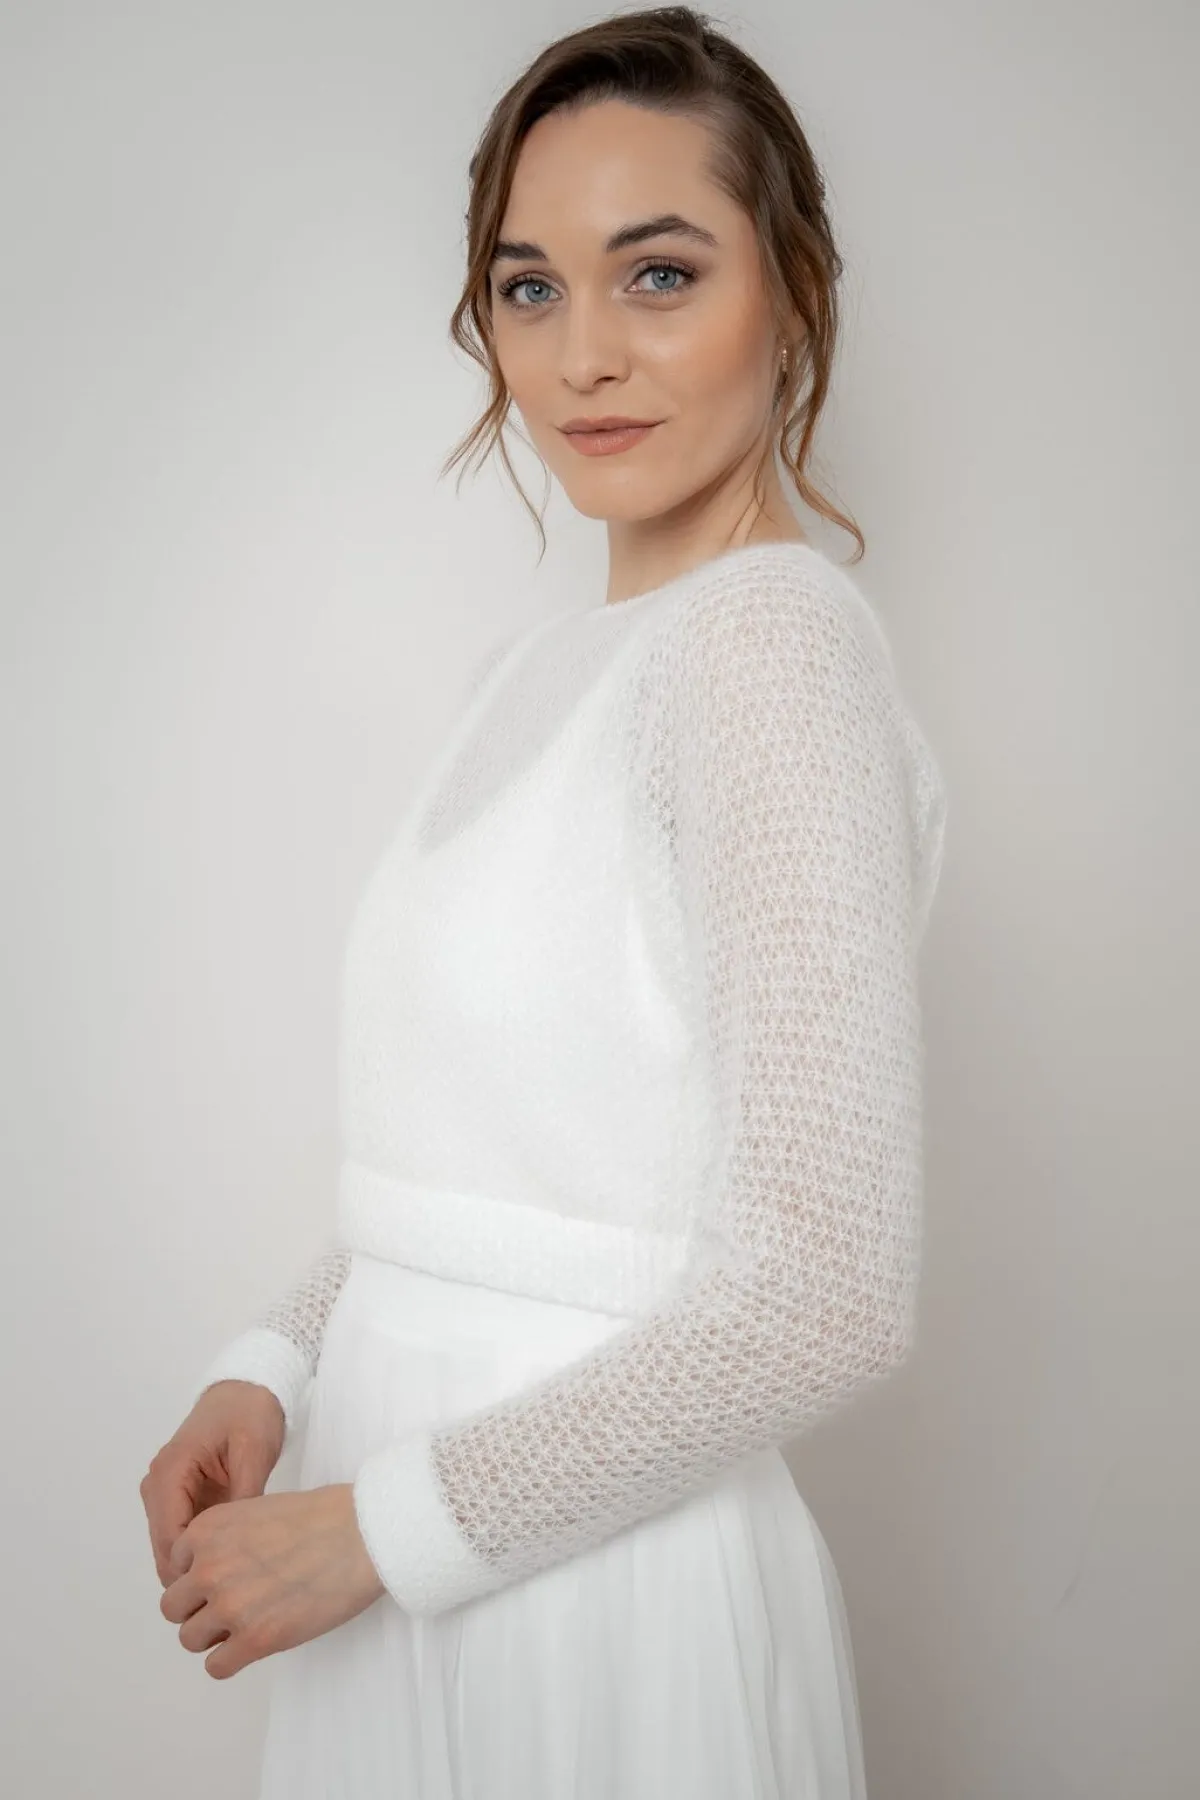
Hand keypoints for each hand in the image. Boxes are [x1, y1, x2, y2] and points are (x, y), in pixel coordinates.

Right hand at [141, 1381, 286, 1587]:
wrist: (248, 1389)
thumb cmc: (251, 1414)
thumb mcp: (253, 1453)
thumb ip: (242, 1497)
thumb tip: (237, 1547)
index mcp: (169, 1473)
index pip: (169, 1538)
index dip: (191, 1570)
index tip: (225, 1590)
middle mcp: (157, 1486)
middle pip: (165, 1549)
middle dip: (192, 1574)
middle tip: (231, 1598)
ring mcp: (165, 1493)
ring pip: (172, 1547)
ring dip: (196, 1566)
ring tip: (234, 1585)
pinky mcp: (179, 1497)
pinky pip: (183, 1535)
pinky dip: (201, 1552)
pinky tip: (231, 1565)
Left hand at [159, 1484, 386, 1678]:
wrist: (362, 1534)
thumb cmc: (323, 1516)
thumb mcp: (258, 1509)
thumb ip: (228, 1539)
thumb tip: (220, 1567)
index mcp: (208, 1530)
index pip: (176, 1568)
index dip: (199, 1576)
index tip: (224, 1579)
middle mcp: (209, 1568)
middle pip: (174, 1607)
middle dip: (199, 1608)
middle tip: (230, 1607)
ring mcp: (230, 1606)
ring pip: (190, 1639)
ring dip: (213, 1636)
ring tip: (245, 1627)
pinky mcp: (255, 1639)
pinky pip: (216, 1667)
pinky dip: (229, 1661)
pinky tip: (252, 1647)